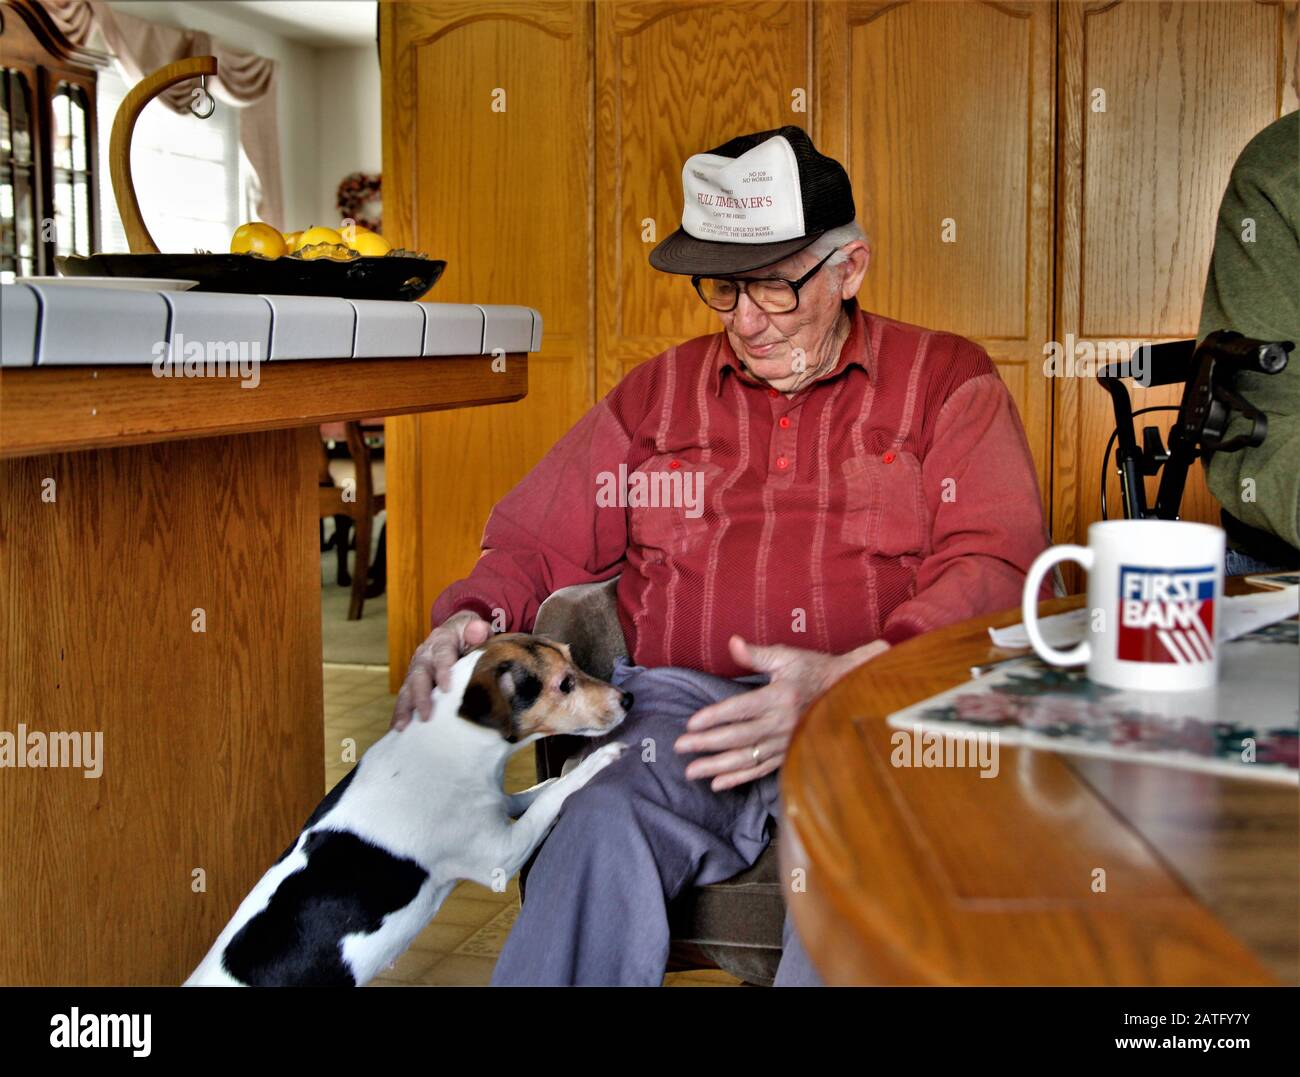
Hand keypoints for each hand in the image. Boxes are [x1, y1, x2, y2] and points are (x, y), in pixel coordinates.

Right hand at [391, 610, 492, 729]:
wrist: (455, 632)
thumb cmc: (468, 634)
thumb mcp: (475, 628)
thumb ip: (477, 630)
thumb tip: (478, 631)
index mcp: (441, 642)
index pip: (442, 656)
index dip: (443, 671)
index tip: (446, 689)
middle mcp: (424, 657)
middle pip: (419, 676)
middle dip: (421, 696)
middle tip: (425, 715)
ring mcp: (416, 671)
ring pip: (407, 689)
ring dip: (404, 708)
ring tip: (401, 727)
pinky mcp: (413, 684)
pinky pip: (405, 699)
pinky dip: (400, 713)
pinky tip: (397, 730)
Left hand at [673, 634, 888, 790]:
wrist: (845, 690)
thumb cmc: (811, 669)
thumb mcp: (786, 656)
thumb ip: (756, 654)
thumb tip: (732, 642)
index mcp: (779, 697)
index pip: (741, 709)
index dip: (715, 717)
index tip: (691, 723)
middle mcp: (782, 724)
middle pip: (739, 737)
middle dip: (707, 744)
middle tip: (680, 747)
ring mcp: (786, 742)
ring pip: (747, 758)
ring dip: (718, 767)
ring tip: (691, 772)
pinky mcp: (788, 753)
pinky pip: (761, 770)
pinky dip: (739, 779)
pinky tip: (718, 784)